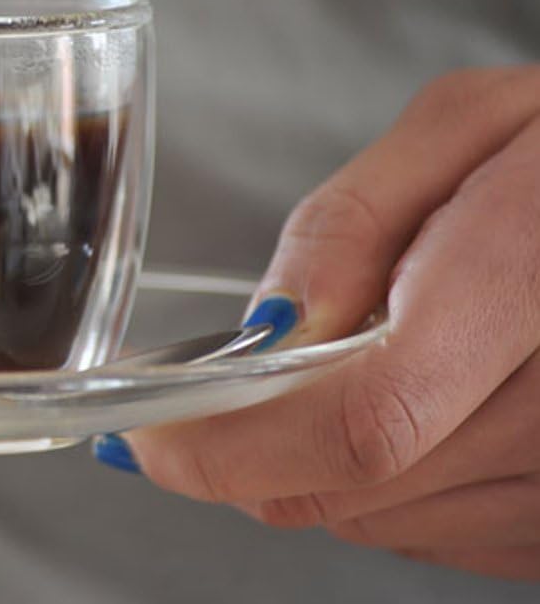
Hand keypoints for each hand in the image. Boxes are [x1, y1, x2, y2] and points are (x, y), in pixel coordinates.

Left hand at [119, 67, 539, 580]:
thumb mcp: (476, 126)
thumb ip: (358, 220)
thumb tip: (270, 329)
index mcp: (531, 280)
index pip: (365, 418)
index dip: (235, 443)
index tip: (155, 435)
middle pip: (357, 483)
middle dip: (260, 441)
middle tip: (241, 383)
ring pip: (381, 517)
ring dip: (322, 456)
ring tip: (366, 362)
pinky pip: (434, 532)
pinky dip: (386, 479)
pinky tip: (418, 403)